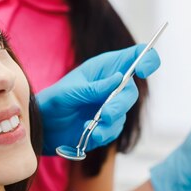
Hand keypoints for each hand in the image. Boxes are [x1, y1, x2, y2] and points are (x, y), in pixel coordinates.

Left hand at [37, 44, 159, 154]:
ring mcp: (110, 105)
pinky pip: (115, 130)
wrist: (43, 127)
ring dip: (110, 123)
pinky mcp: (107, 125)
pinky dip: (104, 134)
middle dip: (120, 104)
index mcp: (104, 67)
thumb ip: (93, 88)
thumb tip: (119, 79)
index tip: (143, 71)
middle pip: (132, 91)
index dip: (147, 59)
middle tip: (105, 114)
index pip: (135, 56)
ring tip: (92, 128)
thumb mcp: (70, 92)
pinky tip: (90, 134)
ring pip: (124, 113)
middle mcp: (111, 85)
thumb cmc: (53, 101)